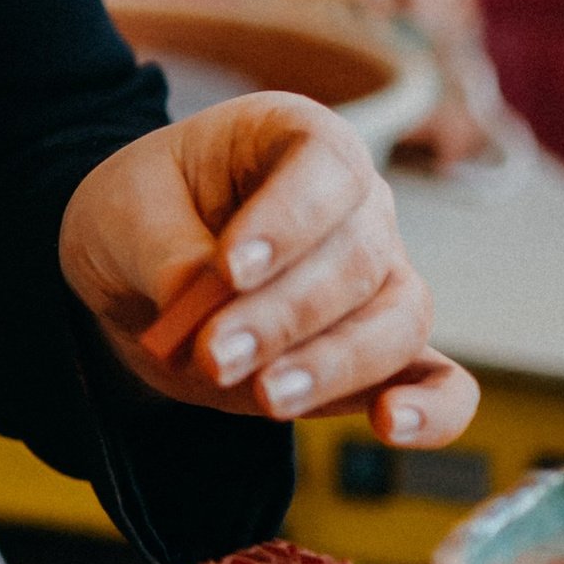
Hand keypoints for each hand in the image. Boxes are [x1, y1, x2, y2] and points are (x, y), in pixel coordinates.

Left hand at [59, 92, 478, 449]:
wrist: (133, 276)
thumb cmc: (137, 217)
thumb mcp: (122, 212)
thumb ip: (164, 250)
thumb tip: (194, 297)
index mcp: (298, 138)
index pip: (325, 166)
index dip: (287, 218)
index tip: (228, 270)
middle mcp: (358, 205)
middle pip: (358, 257)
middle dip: (284, 315)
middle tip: (213, 353)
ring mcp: (381, 280)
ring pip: (398, 320)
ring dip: (333, 364)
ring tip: (267, 396)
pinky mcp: (380, 356)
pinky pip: (441, 382)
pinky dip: (433, 408)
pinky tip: (391, 424)